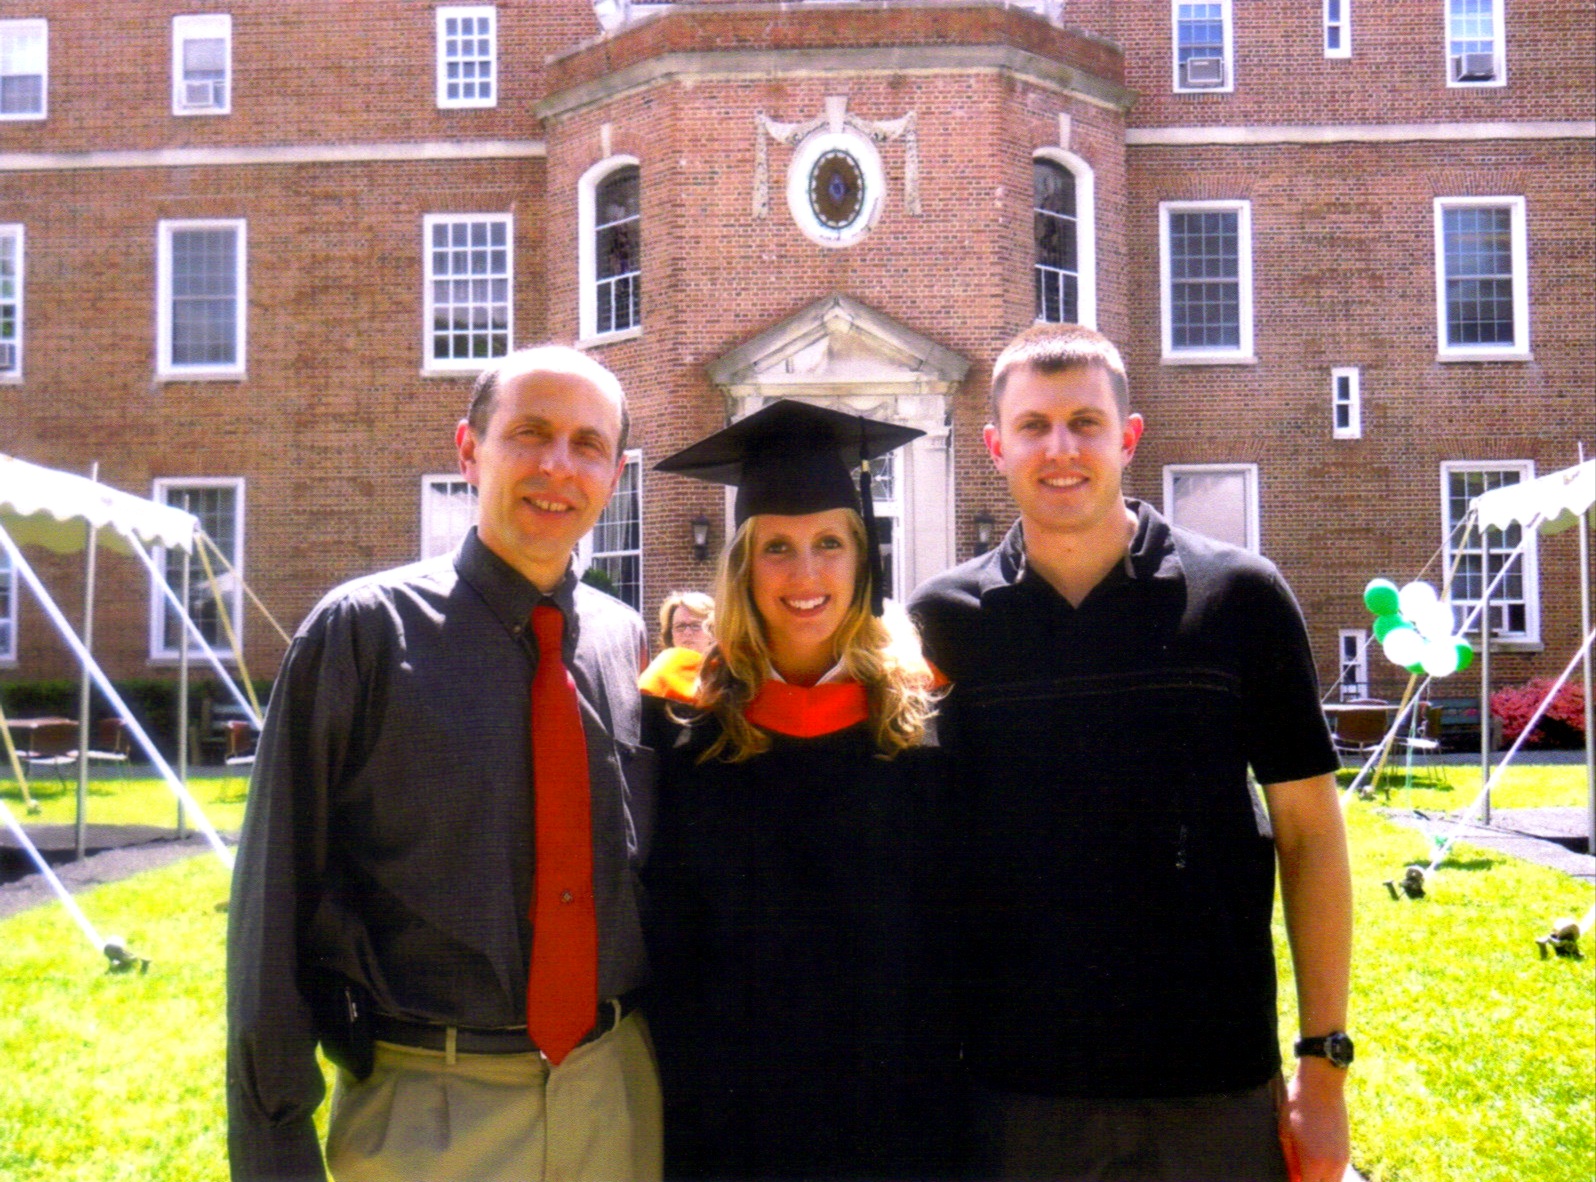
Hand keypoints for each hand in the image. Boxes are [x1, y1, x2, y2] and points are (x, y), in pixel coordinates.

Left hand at [1278, 1060, 1349, 1181]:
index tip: (1289, 1179)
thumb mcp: (1285, 1135)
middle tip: (1296, 1174)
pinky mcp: (1346, 1153)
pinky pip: (1338, 1175)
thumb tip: (1292, 1179)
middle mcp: (1332, 1167)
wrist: (1322, 1085)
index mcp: (1314, 1164)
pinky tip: (1314, 1165)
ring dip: (1319, 1181)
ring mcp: (1342, 1160)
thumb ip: (1290, 1163)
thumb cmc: (1297, 1107)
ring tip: (1304, 1170)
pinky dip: (1327, 1176)